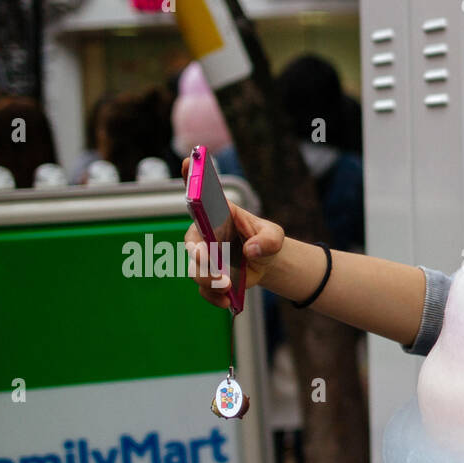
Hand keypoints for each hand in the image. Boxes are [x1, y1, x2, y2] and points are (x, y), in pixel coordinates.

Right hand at [180, 156, 284, 308]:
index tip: (188, 161)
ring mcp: (203, 256)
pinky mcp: (208, 276)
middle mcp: (204, 232)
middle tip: (215, 270)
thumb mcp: (274, 236)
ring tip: (228, 287)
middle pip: (191, 244)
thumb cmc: (266, 240)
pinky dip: (214, 296)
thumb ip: (269, 240)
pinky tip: (228, 301)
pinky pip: (204, 289)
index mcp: (218, 214)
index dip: (191, 176)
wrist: (267, 263)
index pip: (200, 192)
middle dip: (200, 258)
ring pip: (194, 269)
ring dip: (209, 281)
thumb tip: (252, 250)